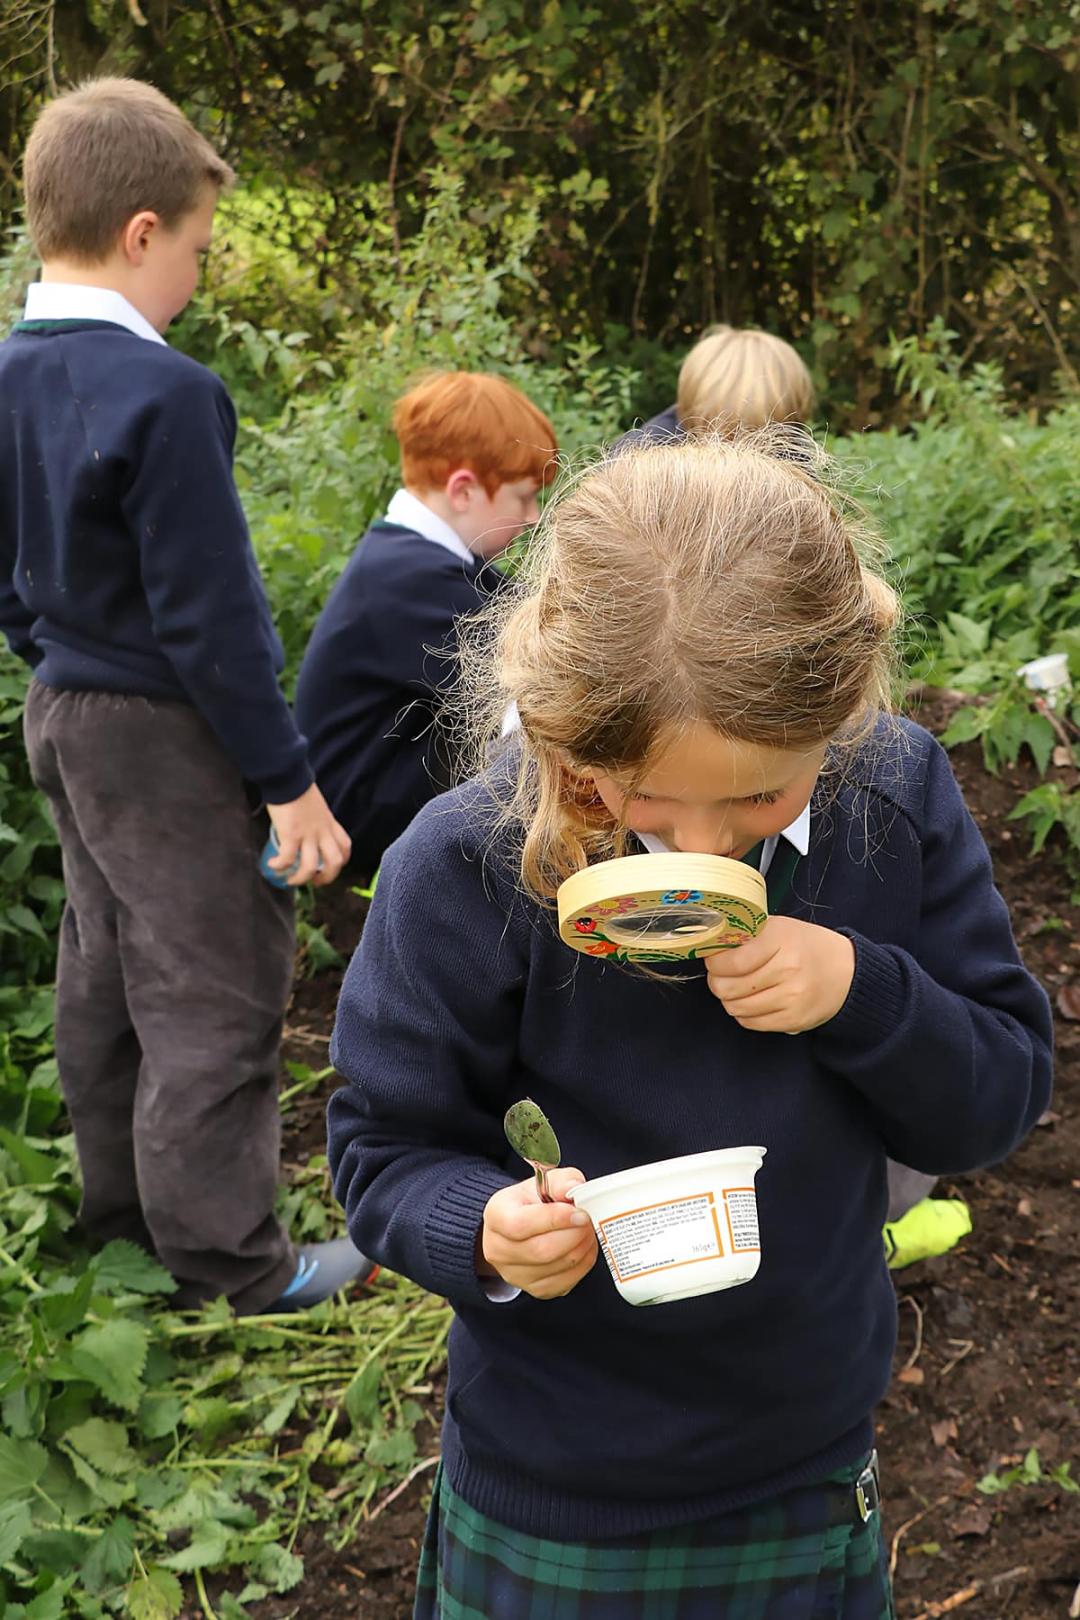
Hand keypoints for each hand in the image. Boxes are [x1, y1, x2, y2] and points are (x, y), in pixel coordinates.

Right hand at [266, 783, 351, 886]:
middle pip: (335, 862)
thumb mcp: (316, 807)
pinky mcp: (291, 835)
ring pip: (311, 866)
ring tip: (290, 880)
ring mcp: (308, 834)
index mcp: (330, 824)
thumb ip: (315, 820)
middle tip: (313, 881)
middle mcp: (323, 832)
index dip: (340, 862)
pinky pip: (287, 858)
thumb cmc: (298, 788)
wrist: (288, 778)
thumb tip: (305, 830)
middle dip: (326, 878)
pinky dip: (279, 866)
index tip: (328, 868)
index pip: (345, 847)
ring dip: (301, 878)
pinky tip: (272, 865)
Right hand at [480, 1168, 597, 1298]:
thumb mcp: (543, 1182)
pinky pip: (565, 1282)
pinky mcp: (535, 1289)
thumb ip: (561, 1181)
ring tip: (589, 1230)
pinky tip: (585, 1247)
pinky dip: (582, 1265)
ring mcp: (515, 1274)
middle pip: (541, 1251)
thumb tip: (574, 1188)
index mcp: (496, 1216)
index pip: (520, 1225)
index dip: (554, 1220)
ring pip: (556, 1267)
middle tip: (590, 1220)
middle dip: (574, 1235)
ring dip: (582, 1248)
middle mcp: (498, 1249)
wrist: (519, 1226)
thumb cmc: (531, 1202)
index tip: (580, 1213)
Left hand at [703, 916, 854, 1033]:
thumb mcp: (780, 927)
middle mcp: (788, 969)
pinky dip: (744, 1014)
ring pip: (737, 1007)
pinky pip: (752, 1023)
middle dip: (717, 982)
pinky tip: (751, 1001)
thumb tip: (711, 946)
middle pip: (729, 987)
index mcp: (781, 939)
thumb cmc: (806, 946)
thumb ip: (748, 935)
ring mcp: (792, 997)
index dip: (714, 963)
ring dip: (729, 999)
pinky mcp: (794, 1020)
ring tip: (736, 988)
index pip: (731, 960)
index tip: (713, 959)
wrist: (846, 971)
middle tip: (720, 975)